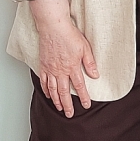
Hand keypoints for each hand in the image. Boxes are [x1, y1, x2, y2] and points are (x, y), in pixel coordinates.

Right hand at [29, 0, 98, 116]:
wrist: (53, 26)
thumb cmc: (69, 34)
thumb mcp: (85, 48)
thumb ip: (90, 63)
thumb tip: (95, 75)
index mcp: (72, 66)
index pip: (80, 86)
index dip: (84, 97)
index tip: (86, 105)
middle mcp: (61, 70)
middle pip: (64, 92)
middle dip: (68, 105)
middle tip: (70, 114)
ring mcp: (51, 69)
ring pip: (53, 89)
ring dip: (57, 101)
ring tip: (60, 108)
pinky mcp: (43, 65)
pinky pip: (44, 81)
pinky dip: (46, 90)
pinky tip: (48, 95)